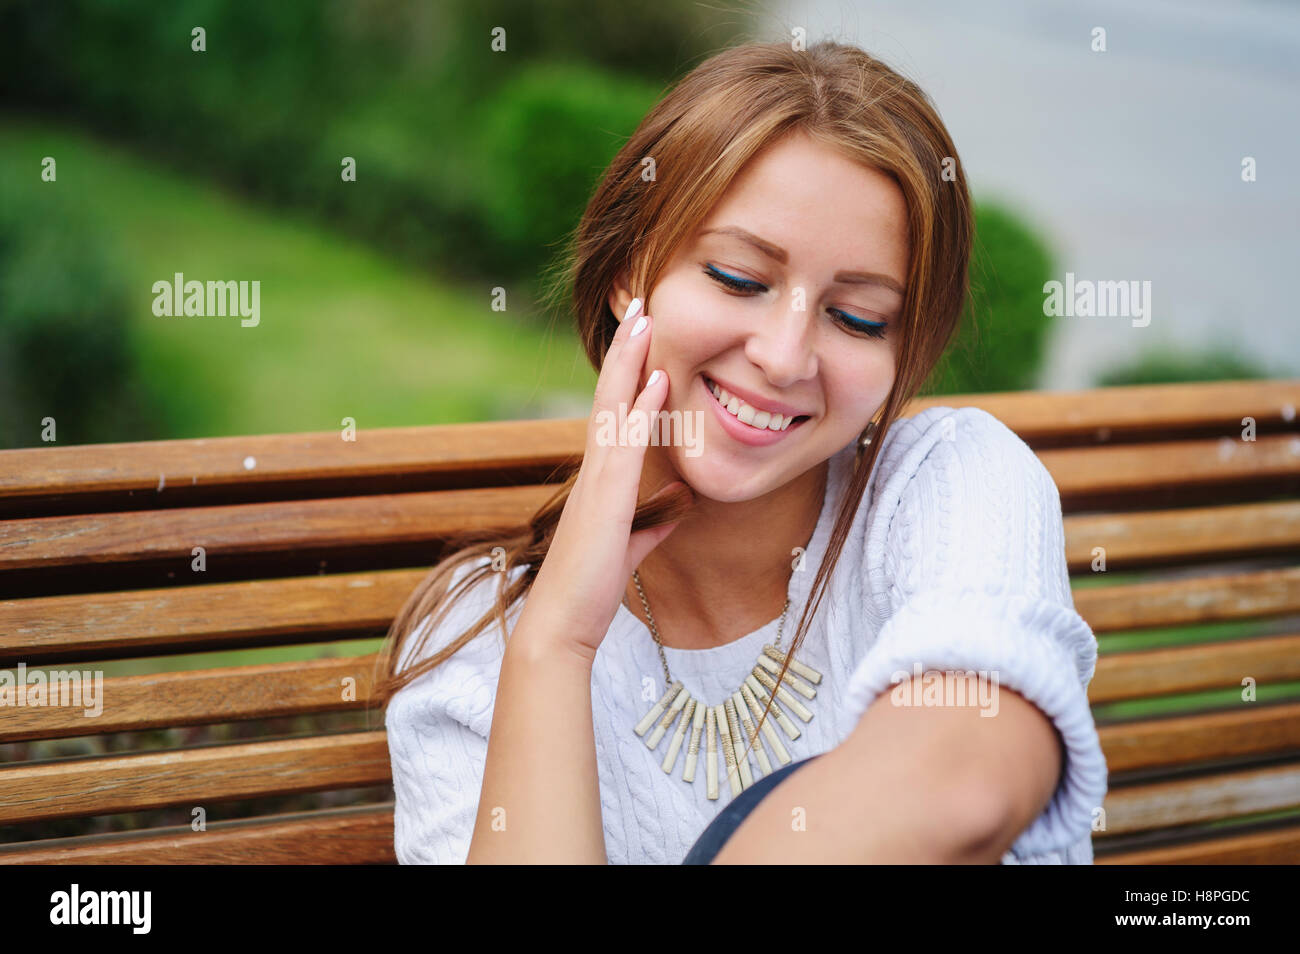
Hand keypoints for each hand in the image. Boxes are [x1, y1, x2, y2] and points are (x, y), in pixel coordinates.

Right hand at [520, 296, 692, 659]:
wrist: (562, 623)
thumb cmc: (591, 587)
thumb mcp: (633, 546)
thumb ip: (653, 523)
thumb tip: (679, 508)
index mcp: (602, 477)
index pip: (615, 410)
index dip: (629, 370)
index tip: (643, 333)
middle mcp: (594, 467)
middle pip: (609, 392)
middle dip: (626, 347)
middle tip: (640, 302)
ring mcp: (597, 479)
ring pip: (612, 405)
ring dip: (630, 360)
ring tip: (644, 318)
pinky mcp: (606, 498)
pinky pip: (625, 443)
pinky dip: (641, 408)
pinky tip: (658, 380)